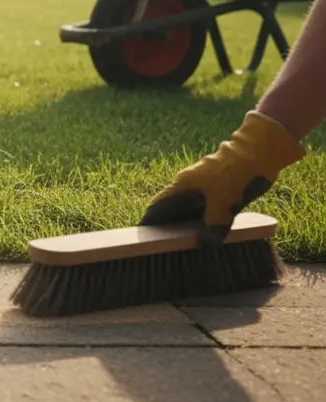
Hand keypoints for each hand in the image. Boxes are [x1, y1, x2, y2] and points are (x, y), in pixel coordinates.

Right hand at [141, 111, 304, 243]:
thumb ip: (212, 227)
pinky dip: (202, 218)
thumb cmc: (236, 178)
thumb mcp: (224, 207)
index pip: (157, 208)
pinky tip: (210, 230)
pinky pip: (203, 206)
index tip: (144, 240)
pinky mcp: (215, 186)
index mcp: (181, 187)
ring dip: (187, 224)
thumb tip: (205, 244)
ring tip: (188, 243)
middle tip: (167, 247)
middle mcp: (187, 185)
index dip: (149, 224)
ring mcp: (201, 185)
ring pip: (188, 208)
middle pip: (171, 209)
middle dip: (168, 227)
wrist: (257, 153)